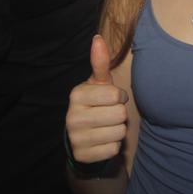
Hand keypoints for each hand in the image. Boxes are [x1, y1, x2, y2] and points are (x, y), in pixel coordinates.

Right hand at [66, 35, 127, 163]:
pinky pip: (114, 149)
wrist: (81, 137)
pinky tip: (103, 140)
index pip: (116, 95)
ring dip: (118, 130)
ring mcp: (76, 138)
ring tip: (106, 126)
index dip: (119, 97)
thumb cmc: (95, 103)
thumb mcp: (98, 83)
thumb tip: (98, 38)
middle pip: (120, 114)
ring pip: (119, 132)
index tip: (110, 99)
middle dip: (119, 114)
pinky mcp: (83, 155)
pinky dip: (113, 146)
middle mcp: (72, 116)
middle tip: (108, 114)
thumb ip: (100, 62)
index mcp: (77, 95)